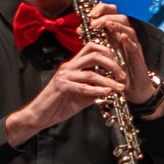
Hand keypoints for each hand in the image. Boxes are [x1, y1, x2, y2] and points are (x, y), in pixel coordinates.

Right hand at [5, 41, 127, 140]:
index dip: (108, 53)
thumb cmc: (59, 104)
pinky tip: (107, 92)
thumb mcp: (80, 94)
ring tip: (120, 87)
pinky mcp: (62, 87)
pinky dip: (97, 90)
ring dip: (109, 80)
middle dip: (112, 64)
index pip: (91, 48)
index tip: (120, 65)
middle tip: (123, 75)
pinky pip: (83, 87)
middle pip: (94, 55)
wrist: (40, 114)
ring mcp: (64, 76)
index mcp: (73, 65)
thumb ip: (94, 89)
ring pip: (91, 73)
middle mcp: (69, 67)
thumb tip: (111, 88)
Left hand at [81, 9, 162, 105]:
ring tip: (106, 24)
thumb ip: (93, 41)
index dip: (102, 10)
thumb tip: (79, 29)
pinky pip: (135, 46)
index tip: (89, 14)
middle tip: (94, 19)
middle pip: (121, 17)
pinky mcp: (138, 58)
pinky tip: (121, 37)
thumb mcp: (103, 53)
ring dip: (116, 25)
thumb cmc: (117, 72)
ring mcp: (133, 47)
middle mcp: (126, 38)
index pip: (112, 14)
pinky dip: (128, 40)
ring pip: (129, 29)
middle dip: (107, 15)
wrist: (132, 89)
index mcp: (117, 35)